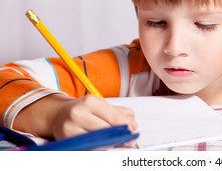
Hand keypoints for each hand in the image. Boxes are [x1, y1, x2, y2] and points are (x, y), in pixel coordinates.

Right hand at [14, 94, 136, 140]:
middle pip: (106, 131)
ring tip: (116, 143)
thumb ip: (120, 113)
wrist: (58, 115)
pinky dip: (97, 148)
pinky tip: (103, 146)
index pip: (114, 118)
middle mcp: (78, 113)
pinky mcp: (65, 140)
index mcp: (91, 101)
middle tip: (128, 140)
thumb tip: (133, 125)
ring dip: (109, 144)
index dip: (127, 127)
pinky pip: (87, 148)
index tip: (133, 132)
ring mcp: (69, 127)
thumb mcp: (102, 106)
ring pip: (96, 141)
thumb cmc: (84, 110)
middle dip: (120, 137)